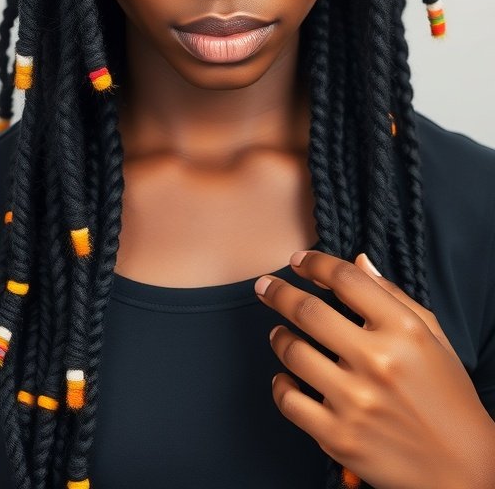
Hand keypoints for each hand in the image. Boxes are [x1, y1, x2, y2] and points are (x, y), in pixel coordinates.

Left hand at [254, 250, 494, 488]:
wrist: (462, 466)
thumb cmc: (447, 394)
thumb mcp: (432, 336)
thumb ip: (393, 295)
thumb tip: (358, 260)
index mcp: (403, 330)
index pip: (346, 279)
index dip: (315, 263)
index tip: (298, 261)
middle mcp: (378, 361)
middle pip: (308, 311)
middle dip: (278, 292)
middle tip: (264, 287)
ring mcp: (356, 401)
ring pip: (293, 353)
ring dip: (279, 337)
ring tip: (279, 333)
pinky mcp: (340, 437)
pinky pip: (290, 402)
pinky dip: (280, 386)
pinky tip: (285, 378)